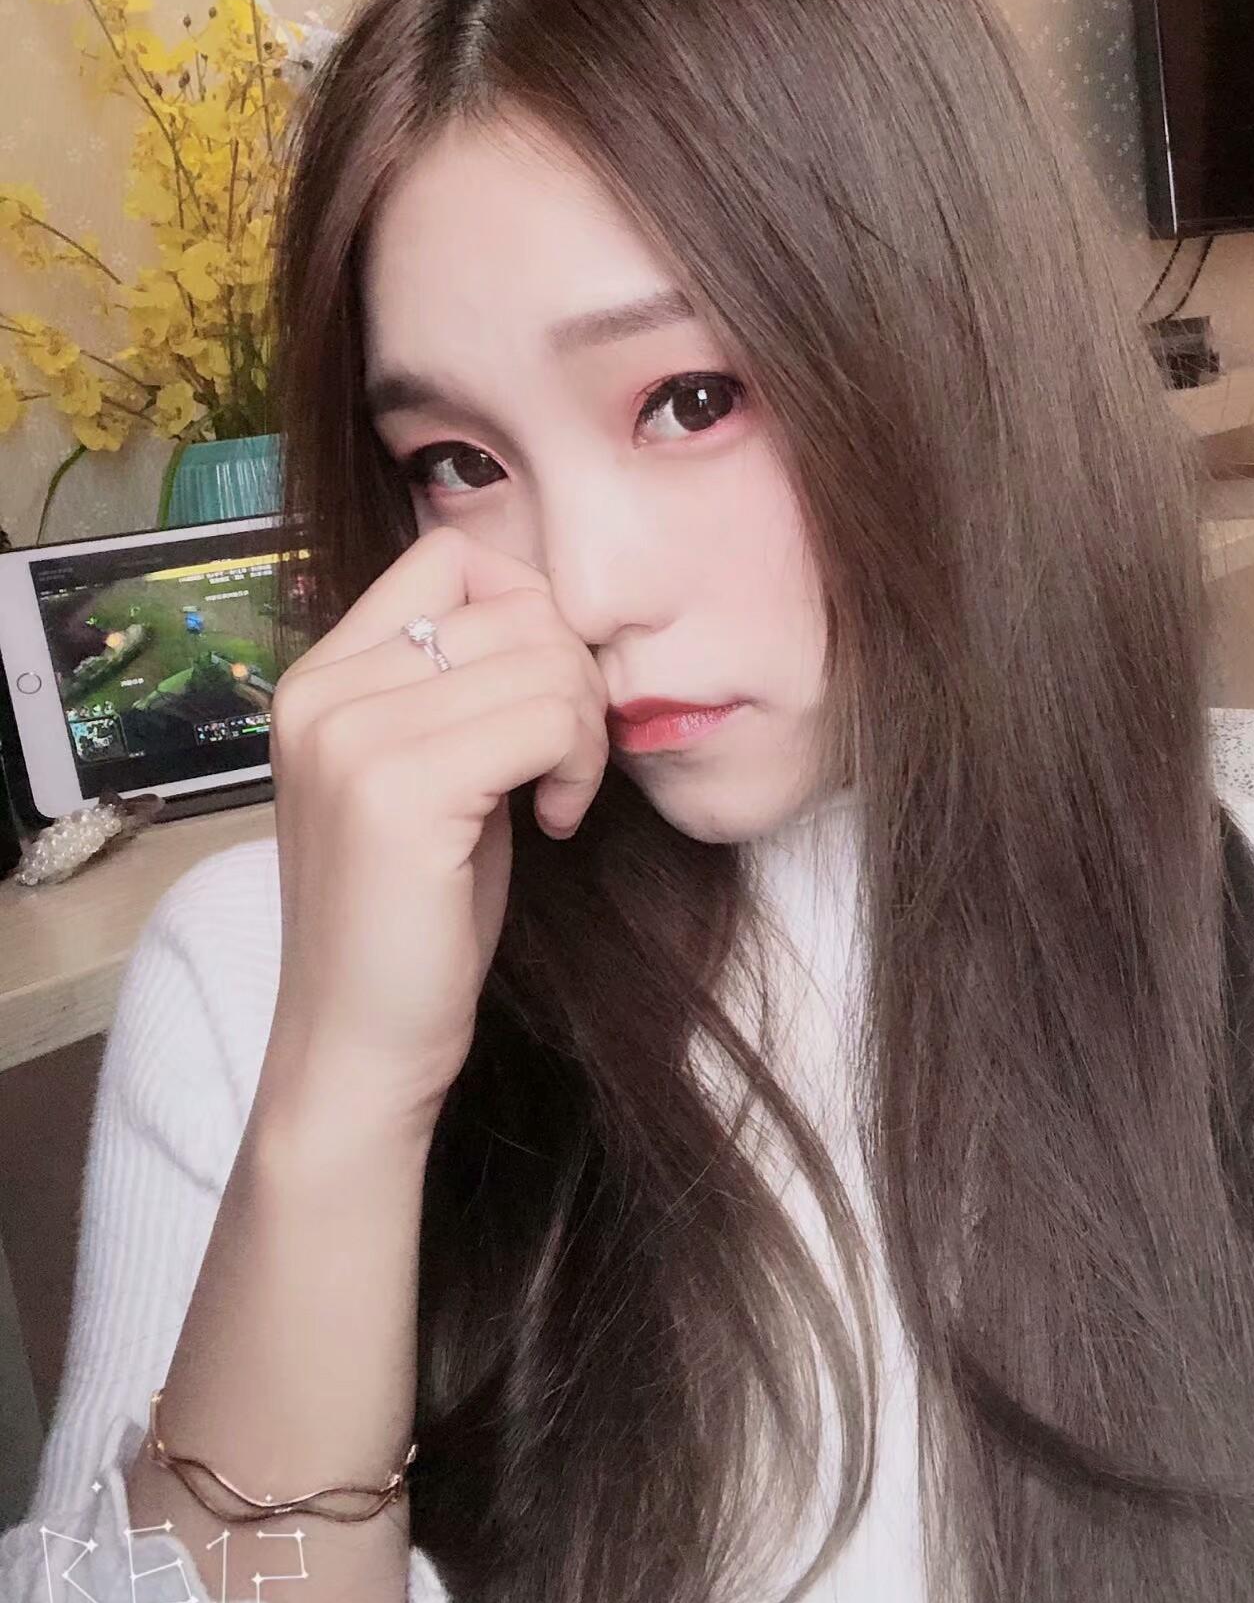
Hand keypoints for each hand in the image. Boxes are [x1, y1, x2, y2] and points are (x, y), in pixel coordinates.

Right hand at [259, 525, 608, 1127]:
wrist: (356, 1046)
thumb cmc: (411, 917)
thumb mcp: (424, 773)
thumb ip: (459, 687)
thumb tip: (552, 618)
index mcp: (320, 675)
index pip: (451, 556)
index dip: (528, 612)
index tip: (537, 700)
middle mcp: (323, 691)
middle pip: (515, 603)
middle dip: (574, 677)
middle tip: (565, 764)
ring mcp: (353, 736)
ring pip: (545, 660)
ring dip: (584, 728)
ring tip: (557, 797)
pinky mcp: (400, 790)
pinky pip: (548, 719)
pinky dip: (578, 767)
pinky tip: (554, 823)